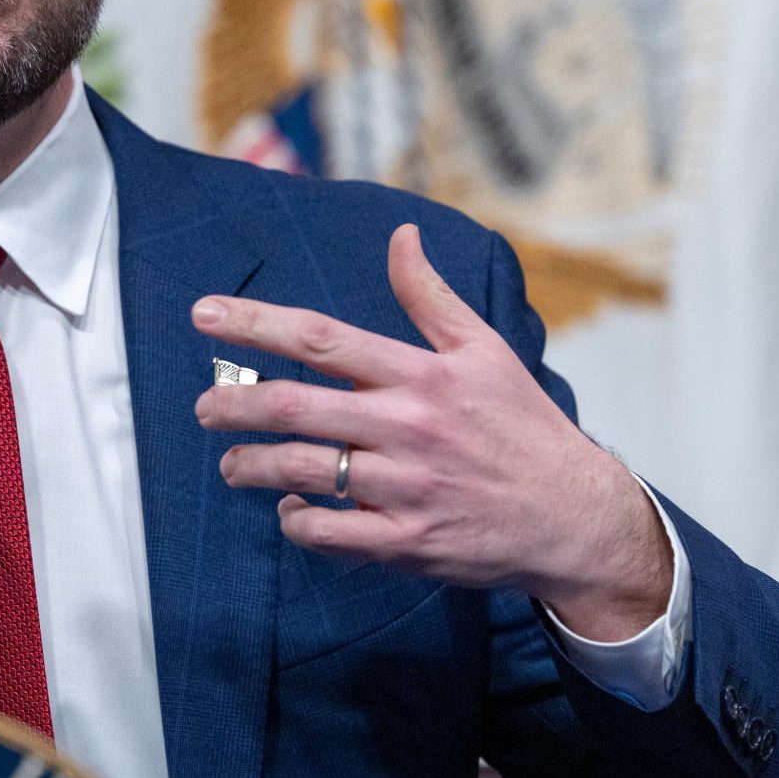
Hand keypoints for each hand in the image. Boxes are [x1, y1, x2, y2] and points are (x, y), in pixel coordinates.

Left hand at [191, 223, 670, 641]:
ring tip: (231, 464)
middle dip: (233, 404)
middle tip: (204, 406)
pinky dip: (296, 521)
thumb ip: (431, 297)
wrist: (575, 516)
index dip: (255, 324)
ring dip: (251, 466)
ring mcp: (406, 486)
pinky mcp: (407, 540)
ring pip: (302, 471)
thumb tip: (401, 237)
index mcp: (422, 374)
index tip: (204, 314)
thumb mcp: (485, 350)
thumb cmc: (522, 427)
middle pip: (295, 407)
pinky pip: (329, 533)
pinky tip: (290, 509)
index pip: (322, 339)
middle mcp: (409, 426)